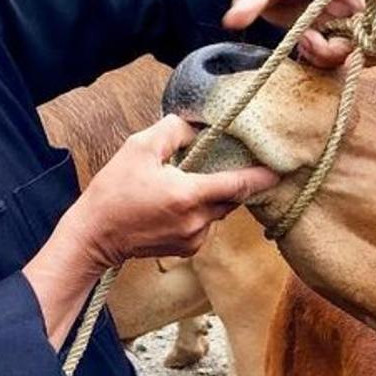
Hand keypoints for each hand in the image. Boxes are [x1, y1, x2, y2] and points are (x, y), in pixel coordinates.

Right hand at [63, 116, 279, 271]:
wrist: (95, 234)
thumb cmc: (114, 191)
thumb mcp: (138, 148)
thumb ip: (172, 131)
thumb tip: (196, 126)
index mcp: (188, 195)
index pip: (238, 185)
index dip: (262, 176)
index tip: (280, 169)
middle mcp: (197, 221)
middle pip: (231, 198)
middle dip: (230, 181)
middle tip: (221, 163)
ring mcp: (193, 239)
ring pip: (218, 211)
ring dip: (211, 196)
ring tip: (184, 182)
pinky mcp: (187, 249)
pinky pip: (205, 224)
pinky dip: (199, 211)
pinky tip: (174, 203)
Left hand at [222, 0, 375, 68]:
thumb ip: (246, 3)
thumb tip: (232, 21)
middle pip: (370, 21)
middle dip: (355, 42)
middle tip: (318, 44)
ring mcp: (333, 12)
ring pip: (357, 41)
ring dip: (336, 53)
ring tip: (305, 46)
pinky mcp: (324, 27)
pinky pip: (340, 49)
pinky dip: (326, 57)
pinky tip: (302, 49)